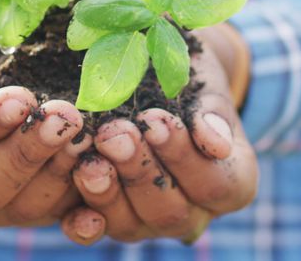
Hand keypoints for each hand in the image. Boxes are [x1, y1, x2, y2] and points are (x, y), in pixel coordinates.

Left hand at [60, 25, 257, 243]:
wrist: (159, 72)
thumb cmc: (191, 78)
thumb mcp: (207, 87)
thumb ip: (212, 114)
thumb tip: (215, 142)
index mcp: (231, 184)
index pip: (215, 185)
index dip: (184, 157)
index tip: (155, 120)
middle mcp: (192, 212)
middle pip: (170, 211)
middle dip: (139, 170)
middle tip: (114, 133)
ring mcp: (148, 221)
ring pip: (129, 224)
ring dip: (105, 188)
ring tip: (87, 151)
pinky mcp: (109, 219)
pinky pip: (92, 229)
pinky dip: (78, 216)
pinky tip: (69, 185)